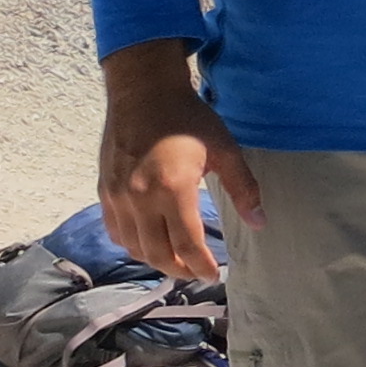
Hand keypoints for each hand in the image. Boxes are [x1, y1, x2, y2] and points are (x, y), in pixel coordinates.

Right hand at [97, 40, 259, 280]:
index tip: (214, 275)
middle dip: (180, 270)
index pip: (186, 245)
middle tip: (197, 273)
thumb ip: (243, 188)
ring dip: (155, 260)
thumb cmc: (188, 119)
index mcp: (173, 189)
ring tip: (176, 261)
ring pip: (134, 246)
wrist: (143, 92)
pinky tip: (149, 242)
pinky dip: (133, 244)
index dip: (201, 266)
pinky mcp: (105, 190)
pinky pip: (116, 231)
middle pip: (157, 253)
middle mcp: (140, 198)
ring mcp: (118, 196)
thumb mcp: (224, 150)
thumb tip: (259, 222)